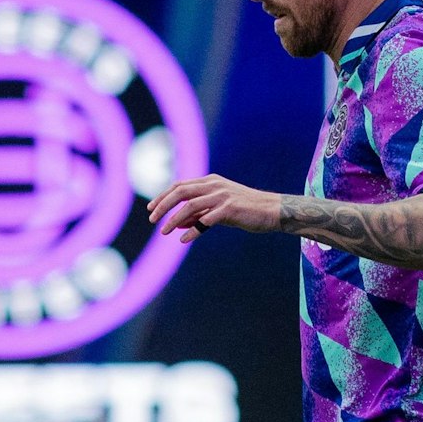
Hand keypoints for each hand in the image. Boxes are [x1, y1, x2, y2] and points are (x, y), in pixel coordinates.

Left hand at [150, 174, 280, 242]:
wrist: (272, 211)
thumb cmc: (244, 210)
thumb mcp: (217, 210)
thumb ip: (198, 214)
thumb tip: (177, 225)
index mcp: (210, 181)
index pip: (180, 185)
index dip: (163, 196)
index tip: (151, 209)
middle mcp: (214, 185)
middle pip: (180, 192)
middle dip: (163, 205)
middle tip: (151, 219)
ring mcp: (222, 196)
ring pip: (190, 206)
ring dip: (174, 220)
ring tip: (164, 232)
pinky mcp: (229, 208)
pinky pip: (205, 220)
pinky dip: (192, 231)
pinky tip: (184, 240)